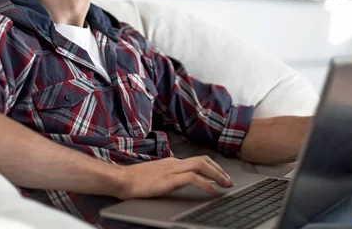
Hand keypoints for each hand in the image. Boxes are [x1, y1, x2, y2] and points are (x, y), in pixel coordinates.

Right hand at [115, 156, 232, 199]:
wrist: (121, 180)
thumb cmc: (135, 180)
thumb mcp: (157, 176)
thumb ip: (169, 177)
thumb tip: (181, 182)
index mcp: (172, 162)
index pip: (197, 160)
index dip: (213, 167)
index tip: (221, 176)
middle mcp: (175, 163)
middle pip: (203, 160)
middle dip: (219, 170)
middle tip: (229, 181)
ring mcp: (172, 170)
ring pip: (201, 166)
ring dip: (217, 175)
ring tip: (225, 185)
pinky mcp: (169, 179)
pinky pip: (193, 178)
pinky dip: (206, 184)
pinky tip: (212, 191)